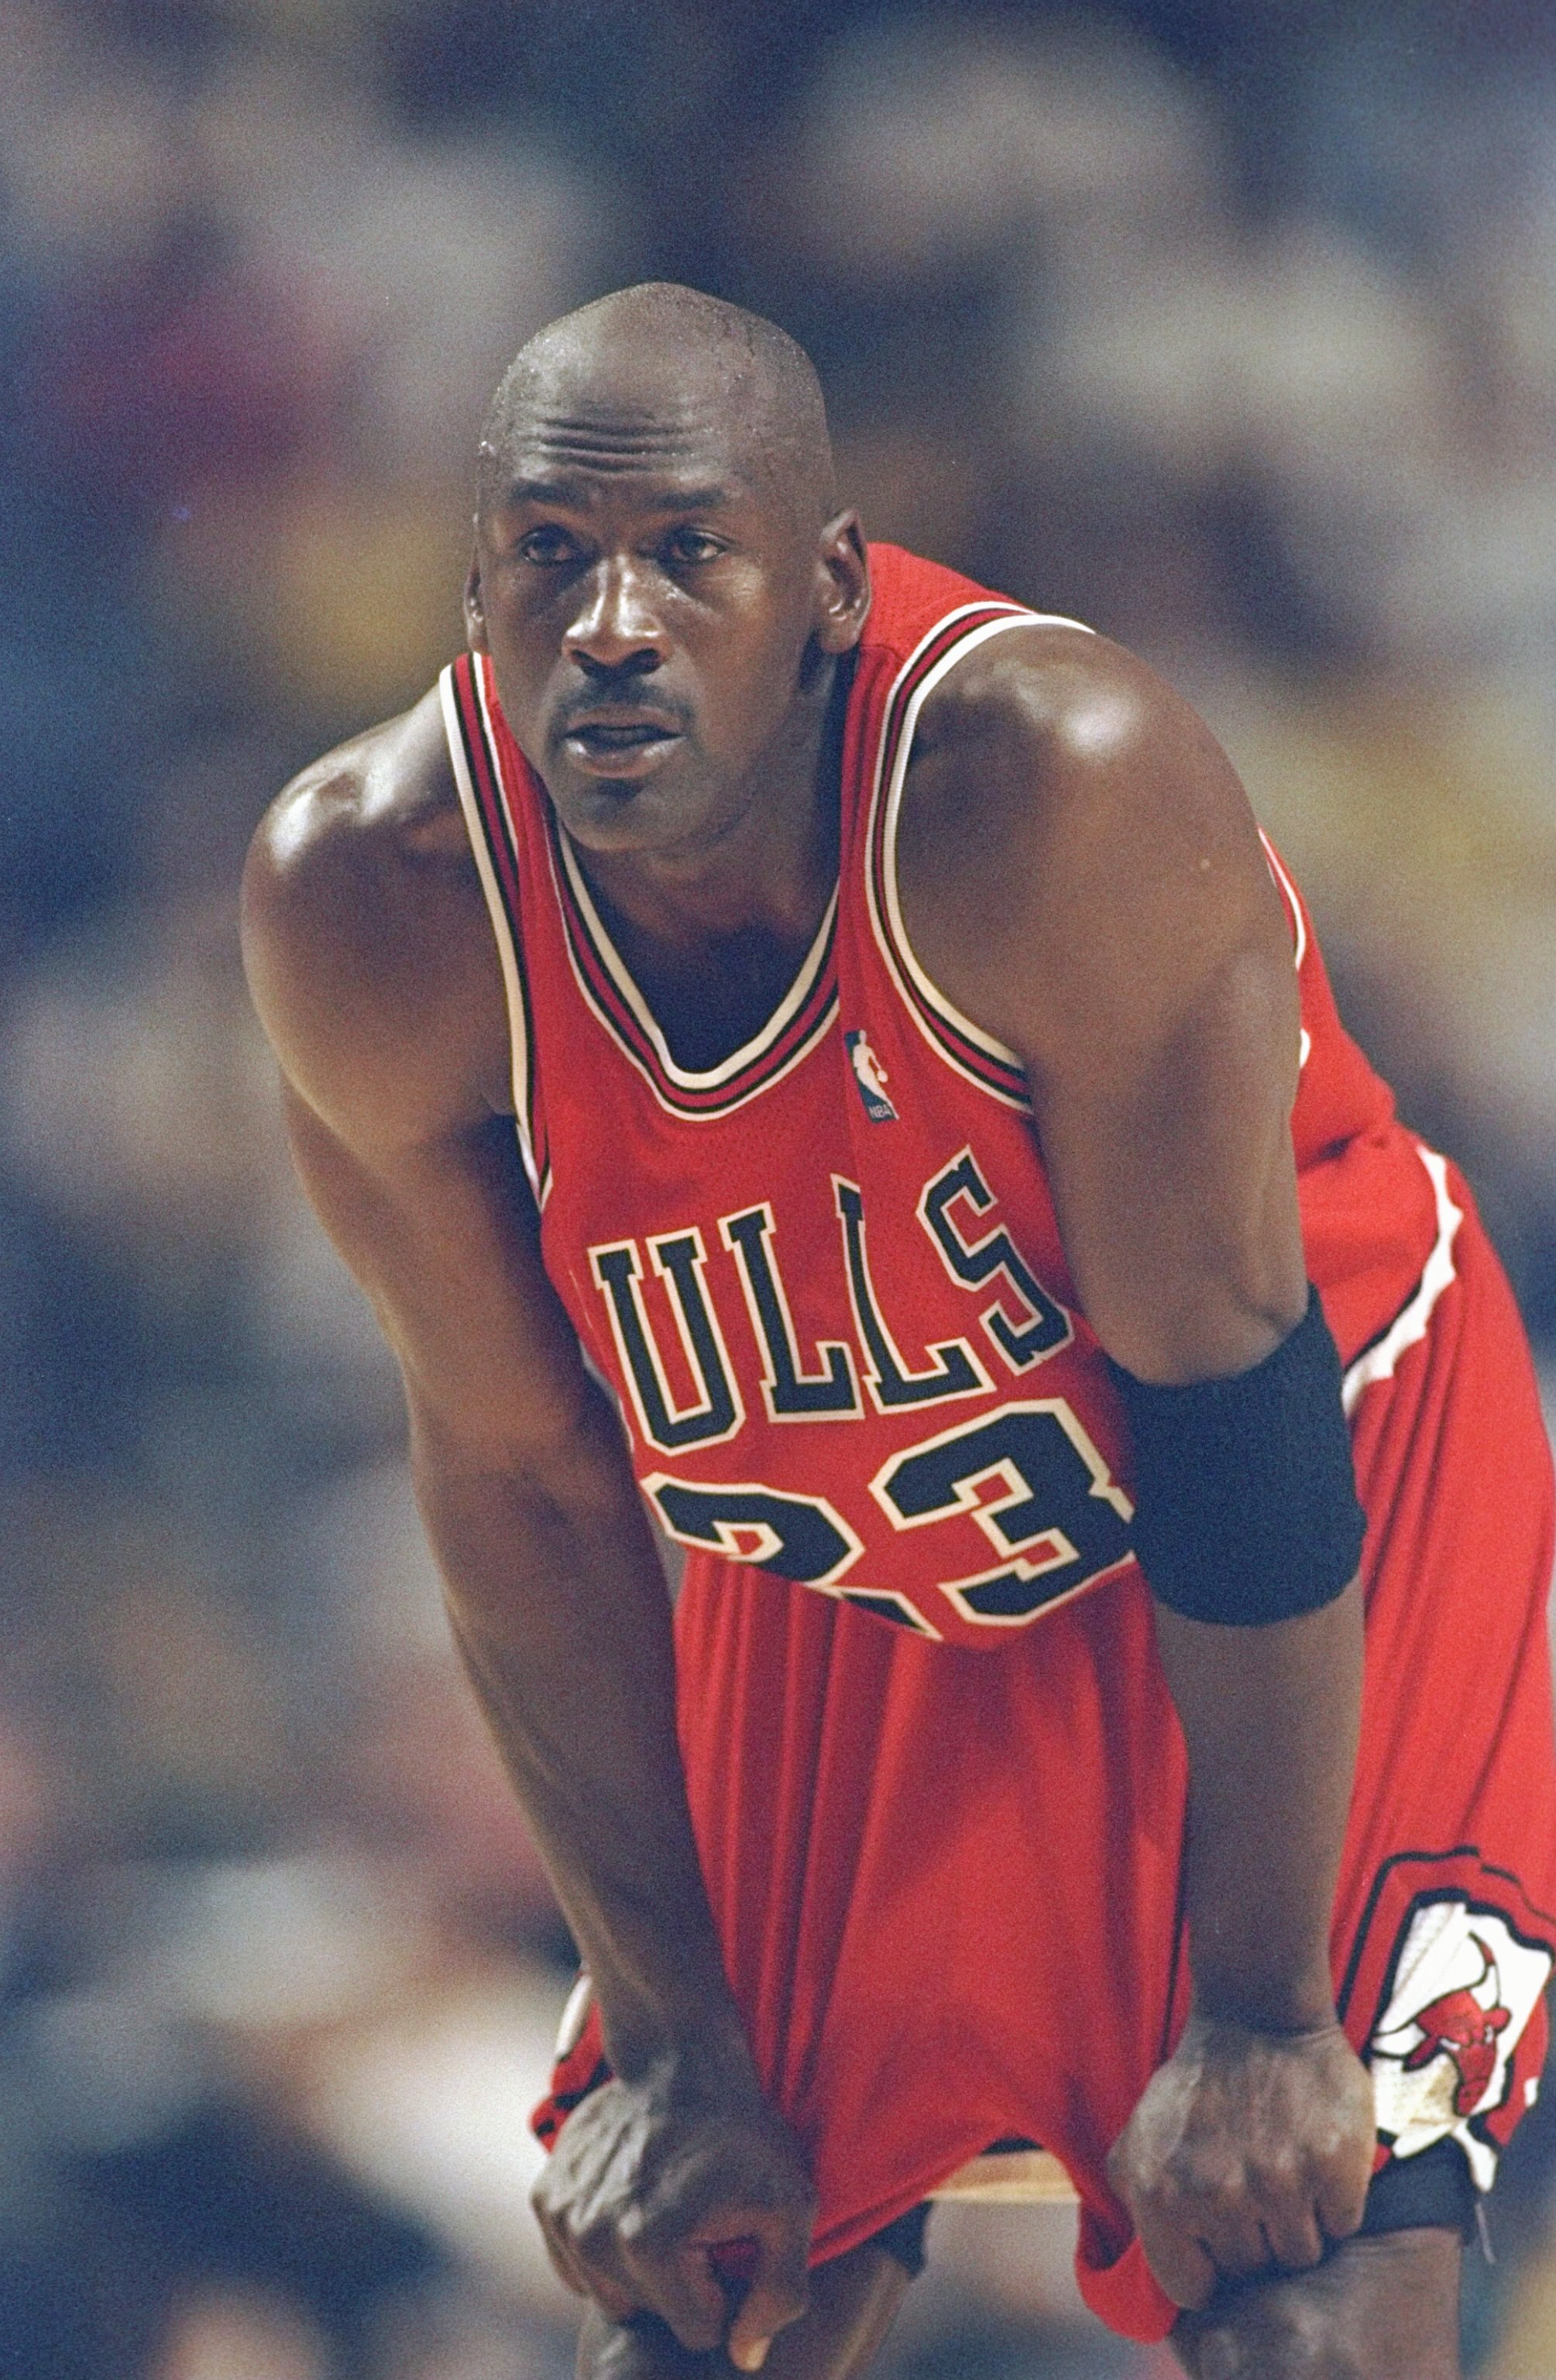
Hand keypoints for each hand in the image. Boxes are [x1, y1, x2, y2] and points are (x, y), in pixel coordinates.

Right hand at [532, 2049, 816, 2371]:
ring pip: (609, 2294)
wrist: (678, 2059)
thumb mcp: (791, 2206)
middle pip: (648, 2314)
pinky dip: (603, 2250)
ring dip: (639, 2269)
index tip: (728, 2243)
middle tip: (699, 2224)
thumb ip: (780, 2293)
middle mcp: (595, 2236)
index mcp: (652, 2244)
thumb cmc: (742, 2135)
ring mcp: (563, 2216)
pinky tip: (632, 2207)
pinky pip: (574, 2265)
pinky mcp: (544, 2197)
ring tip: (667, 2212)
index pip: (698, 2330)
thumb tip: (745, 2358)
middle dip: (679, 2284)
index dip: (722, 2293)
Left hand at [1107, 2011, 1375, 2309]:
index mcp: (1162, 2195)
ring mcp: (1279, 2182)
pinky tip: (1314, 2159)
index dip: (1208, 2270)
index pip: (1191, 2291)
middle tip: (1255, 2188)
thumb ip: (1135, 2202)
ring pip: (1301, 2255)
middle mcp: (1217, 2195)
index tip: (1217, 2241)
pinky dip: (1334, 2201)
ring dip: (1297, 2223)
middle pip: (1252, 2272)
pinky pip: (1342, 2224)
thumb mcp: (1140, 2136)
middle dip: (1254, 2239)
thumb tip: (1156, 2270)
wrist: (1257, 2015)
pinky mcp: (1332, 2166)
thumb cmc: (1198, 2084)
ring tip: (1284, 2171)